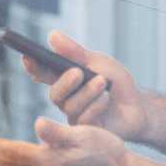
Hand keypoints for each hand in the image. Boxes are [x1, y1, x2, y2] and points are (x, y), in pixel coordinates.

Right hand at [23, 31, 147, 140]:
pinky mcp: (87, 130)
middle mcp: (66, 99)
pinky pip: (84, 120)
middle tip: (78, 72)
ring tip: (103, 83)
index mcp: (64, 80)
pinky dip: (96, 106)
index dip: (33, 67)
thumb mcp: (98, 62)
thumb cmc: (116, 83)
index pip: (42, 74)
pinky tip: (107, 99)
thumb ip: (75, 52)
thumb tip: (52, 35)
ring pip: (71, 107)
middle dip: (65, 82)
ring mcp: (75, 116)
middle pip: (55, 94)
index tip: (27, 58)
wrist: (138, 106)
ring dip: (88, 92)